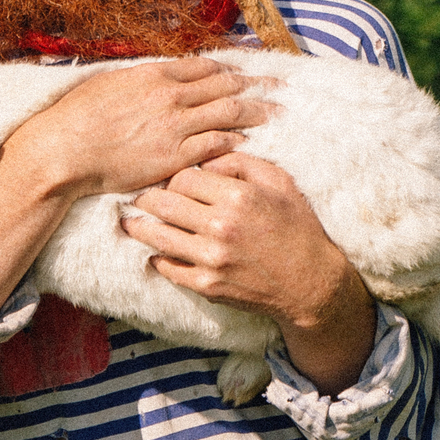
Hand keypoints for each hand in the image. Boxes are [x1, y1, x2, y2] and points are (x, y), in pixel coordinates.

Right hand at [0, 60, 270, 320]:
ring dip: (257, 111)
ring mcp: (176, 125)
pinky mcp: (175, 155)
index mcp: (154, 74)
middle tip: (279, 85)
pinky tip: (248, 141)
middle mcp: (171, 95)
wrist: (65, 149)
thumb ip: (137, 79)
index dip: (228, 67)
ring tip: (277, 112)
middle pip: (225, 84)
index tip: (244, 71)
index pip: (204, 65)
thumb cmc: (77, 117)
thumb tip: (150, 76)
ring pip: (229, 111)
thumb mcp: (107, 82)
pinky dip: (235, 140)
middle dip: (257, 84)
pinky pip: (216, 144)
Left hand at [121, 155, 378, 392]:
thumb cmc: (297, 226)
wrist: (310, 282)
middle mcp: (220, 227)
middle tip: (136, 195)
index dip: (173, 176)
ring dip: (140, 227)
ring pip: (157, 236)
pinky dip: (157, 258)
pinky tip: (153, 251)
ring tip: (130, 221)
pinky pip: (168, 268)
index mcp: (237, 196)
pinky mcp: (207, 285)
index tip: (170, 179)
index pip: (183, 177)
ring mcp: (211, 259)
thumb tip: (205, 154)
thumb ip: (241, 162)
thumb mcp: (279, 182)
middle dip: (146, 197)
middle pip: (163, 204)